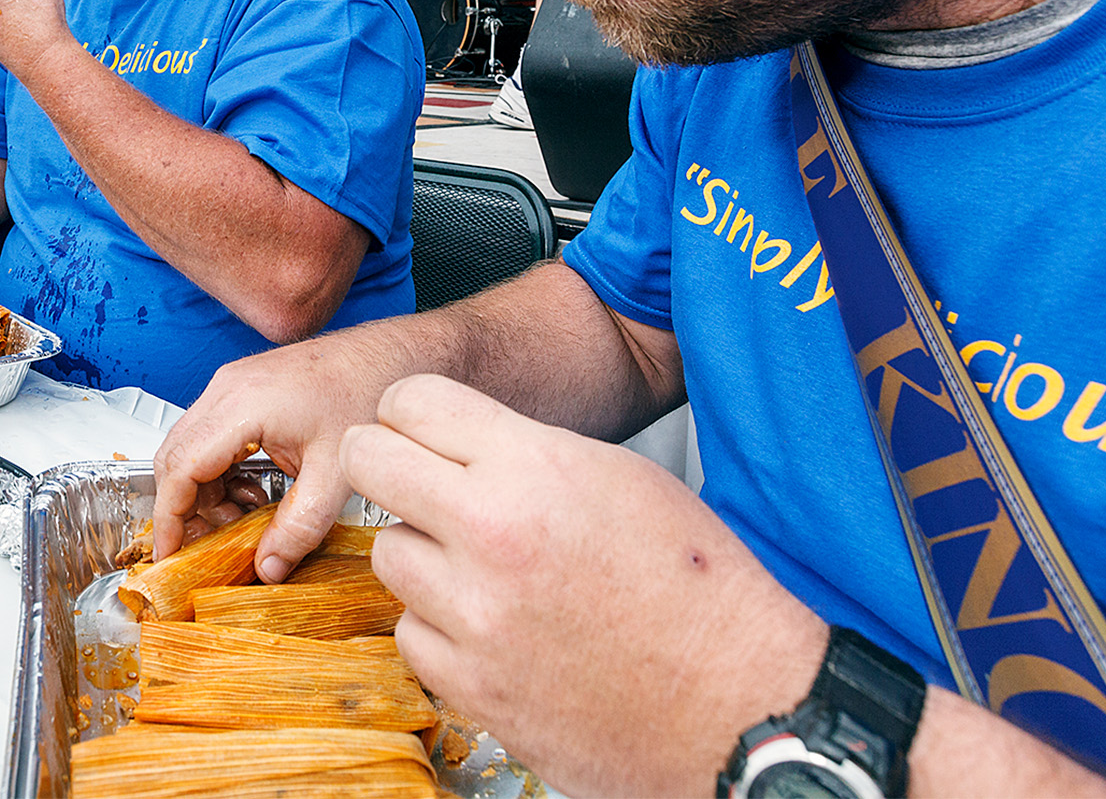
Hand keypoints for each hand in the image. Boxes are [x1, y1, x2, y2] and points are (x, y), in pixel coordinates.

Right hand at [154, 335, 395, 579]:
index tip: (171, 552)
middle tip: (201, 547)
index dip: (169, 517)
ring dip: (203, 492)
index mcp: (242, 405)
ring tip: (239, 522)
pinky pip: (211, 437)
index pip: (179, 468)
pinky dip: (220, 473)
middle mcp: (227, 388)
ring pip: (189, 448)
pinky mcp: (244, 390)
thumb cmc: (368, 392)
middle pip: (174, 457)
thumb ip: (300, 527)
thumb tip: (268, 567)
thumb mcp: (336, 474)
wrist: (391, 356)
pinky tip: (254, 494)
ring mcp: (232, 385)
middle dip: (183, 508)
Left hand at [342, 375, 823, 794]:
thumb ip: (522, 449)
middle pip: (366, 461)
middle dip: (388, 463)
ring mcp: (474, 615)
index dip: (413, 412)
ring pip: (388, 552)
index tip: (422, 429)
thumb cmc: (699, 589)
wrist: (739, 704)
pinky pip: (411, 633)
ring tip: (483, 568)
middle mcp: (492, 534)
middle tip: (419, 483)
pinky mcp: (470, 685)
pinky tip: (494, 627)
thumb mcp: (619, 475)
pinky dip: (442, 629)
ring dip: (424, 554)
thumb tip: (451, 439)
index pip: (411, 403)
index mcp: (533, 468)